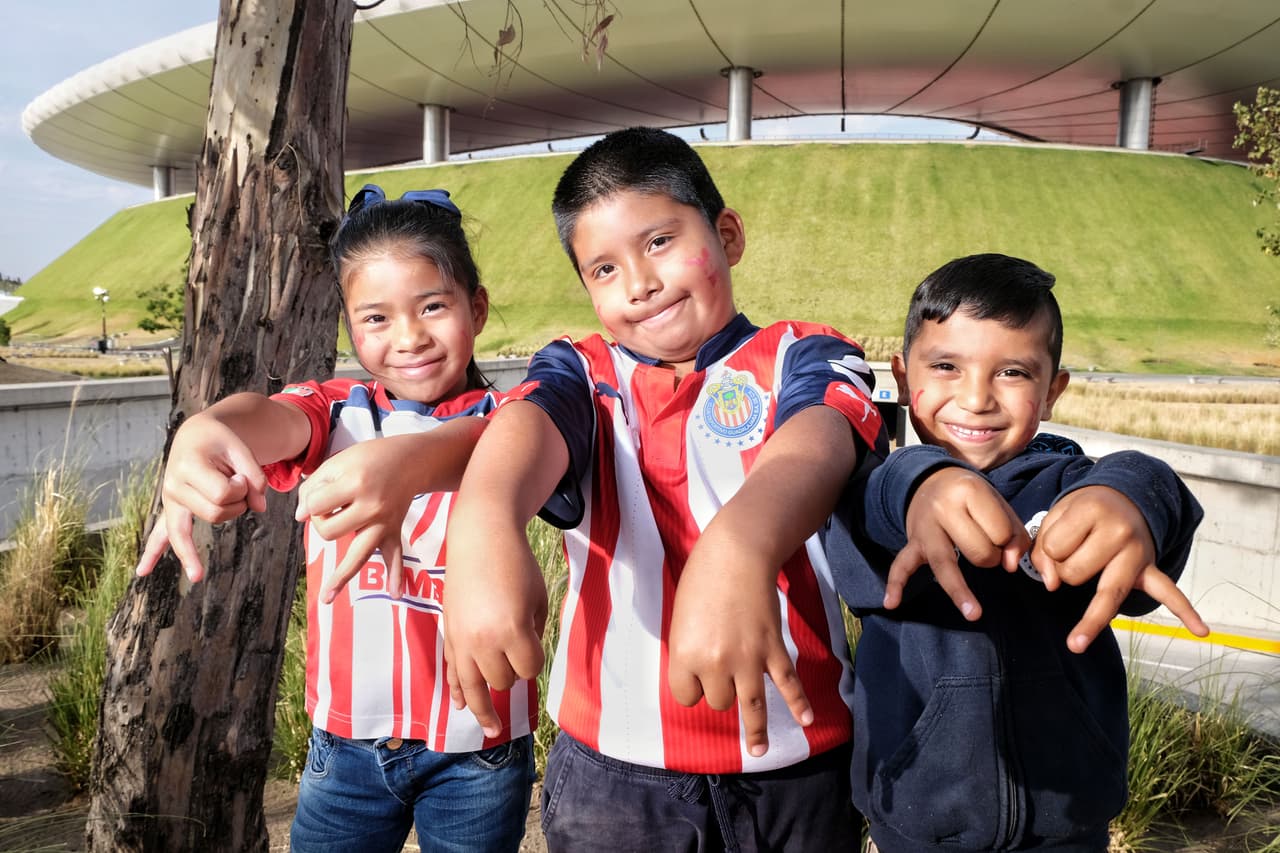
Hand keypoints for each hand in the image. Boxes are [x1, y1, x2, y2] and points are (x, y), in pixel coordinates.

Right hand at [136, 415, 268, 581]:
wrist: (195, 436)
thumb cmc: (219, 441)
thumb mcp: (241, 448)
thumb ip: (256, 476)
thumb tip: (259, 507)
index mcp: (188, 465)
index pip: (222, 494)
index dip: (241, 488)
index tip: (242, 475)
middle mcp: (173, 485)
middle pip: (214, 514)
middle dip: (237, 503)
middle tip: (239, 484)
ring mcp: (170, 500)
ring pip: (187, 533)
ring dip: (222, 517)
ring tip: (227, 521)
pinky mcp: (171, 510)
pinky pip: (159, 535)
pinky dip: (153, 554)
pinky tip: (143, 572)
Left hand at [298, 438, 423, 603]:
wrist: (410, 459)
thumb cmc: (370, 458)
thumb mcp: (338, 462)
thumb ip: (313, 487)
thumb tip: (301, 517)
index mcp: (356, 485)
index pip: (316, 506)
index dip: (310, 500)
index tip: (318, 493)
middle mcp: (371, 507)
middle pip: (328, 532)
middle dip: (320, 522)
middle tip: (329, 508)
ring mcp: (384, 523)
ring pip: (357, 555)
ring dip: (341, 577)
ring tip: (326, 598)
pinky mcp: (393, 530)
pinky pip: (396, 556)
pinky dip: (397, 576)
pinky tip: (395, 594)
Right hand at [442, 522, 546, 738]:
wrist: (480, 538)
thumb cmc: (517, 564)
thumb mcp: (538, 598)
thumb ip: (535, 633)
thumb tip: (526, 662)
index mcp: (512, 630)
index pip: (529, 668)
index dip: (535, 660)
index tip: (534, 643)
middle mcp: (483, 641)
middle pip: (502, 679)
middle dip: (513, 671)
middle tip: (517, 651)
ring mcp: (461, 639)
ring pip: (473, 687)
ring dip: (484, 707)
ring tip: (491, 728)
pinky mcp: (448, 633)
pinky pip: (452, 671)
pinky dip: (458, 690)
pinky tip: (463, 707)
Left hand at [668, 542, 812, 758]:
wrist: (737, 554)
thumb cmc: (701, 580)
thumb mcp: (680, 618)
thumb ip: (688, 651)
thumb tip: (700, 675)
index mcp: (685, 655)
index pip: (686, 696)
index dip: (691, 688)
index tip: (696, 677)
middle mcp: (716, 664)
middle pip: (718, 701)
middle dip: (720, 691)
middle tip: (722, 670)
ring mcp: (748, 659)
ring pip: (751, 705)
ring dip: (756, 731)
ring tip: (759, 751)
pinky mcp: (773, 649)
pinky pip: (787, 683)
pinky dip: (798, 703)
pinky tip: (806, 721)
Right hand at [885, 467, 1028, 619]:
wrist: (931, 481)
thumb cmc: (970, 497)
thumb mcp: (998, 502)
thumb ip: (1014, 532)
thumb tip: (1009, 565)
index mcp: (968, 492)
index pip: (999, 531)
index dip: (1007, 540)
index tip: (1001, 535)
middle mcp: (943, 508)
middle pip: (977, 551)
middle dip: (990, 557)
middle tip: (986, 547)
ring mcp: (925, 528)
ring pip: (945, 563)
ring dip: (961, 591)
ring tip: (974, 614)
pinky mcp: (912, 543)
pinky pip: (901, 565)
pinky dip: (896, 584)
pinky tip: (892, 603)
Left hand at [1032, 486, 1208, 652]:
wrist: (1121, 497)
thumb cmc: (1081, 513)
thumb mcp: (1054, 516)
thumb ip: (1041, 549)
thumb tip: (1053, 585)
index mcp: (1093, 510)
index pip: (1055, 548)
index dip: (1048, 548)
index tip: (1058, 538)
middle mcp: (1120, 531)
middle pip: (1074, 574)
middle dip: (1064, 570)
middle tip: (1074, 553)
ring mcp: (1139, 552)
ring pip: (1106, 595)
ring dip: (1087, 603)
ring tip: (1081, 619)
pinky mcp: (1150, 569)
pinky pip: (1171, 593)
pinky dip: (1186, 613)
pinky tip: (1200, 631)